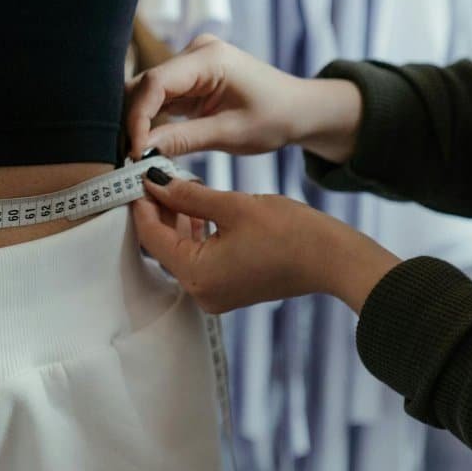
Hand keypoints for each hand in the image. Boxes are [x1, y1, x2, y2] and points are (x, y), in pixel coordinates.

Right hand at [122, 34, 362, 162]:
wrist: (299, 110)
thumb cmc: (275, 118)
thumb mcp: (230, 134)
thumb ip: (182, 139)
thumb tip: (140, 150)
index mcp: (209, 57)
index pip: (155, 83)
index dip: (137, 117)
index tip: (134, 151)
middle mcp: (194, 52)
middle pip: (144, 84)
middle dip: (132, 121)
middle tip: (129, 158)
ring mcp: (189, 63)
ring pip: (145, 92)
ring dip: (138, 122)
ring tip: (137, 155)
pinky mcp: (187, 78)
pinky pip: (158, 98)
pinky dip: (149, 121)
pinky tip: (147, 144)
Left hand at [130, 171, 400, 313]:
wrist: (334, 260)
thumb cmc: (291, 233)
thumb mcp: (232, 206)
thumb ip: (187, 195)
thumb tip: (154, 181)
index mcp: (195, 275)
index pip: (152, 237)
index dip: (142, 205)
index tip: (137, 178)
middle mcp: (199, 292)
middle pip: (163, 246)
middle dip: (159, 210)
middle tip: (156, 176)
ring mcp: (214, 294)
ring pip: (181, 251)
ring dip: (178, 220)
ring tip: (178, 185)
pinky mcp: (228, 289)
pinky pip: (200, 259)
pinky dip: (196, 234)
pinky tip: (198, 206)